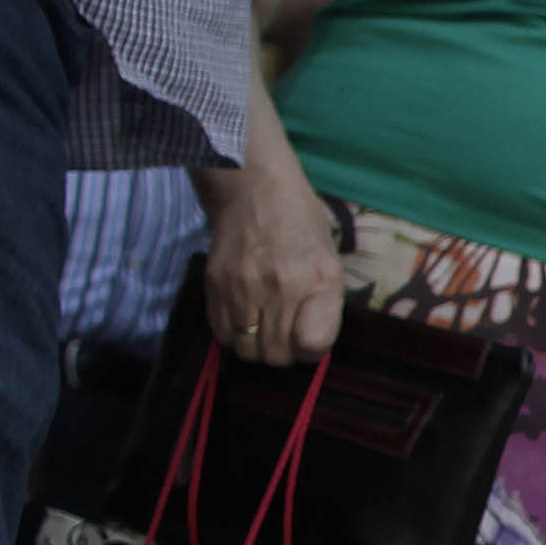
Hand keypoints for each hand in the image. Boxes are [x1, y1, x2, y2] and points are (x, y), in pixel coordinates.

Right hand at [195, 135, 342, 365]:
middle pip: (277, 355)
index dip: (313, 350)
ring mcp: (244, 287)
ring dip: (257, 347)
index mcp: (318, 279)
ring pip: (247, 350)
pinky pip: (222, 332)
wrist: (253, 189)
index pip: (313, 345)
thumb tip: (312, 349)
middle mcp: (280, 286)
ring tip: (264, 328)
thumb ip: (325, 306)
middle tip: (285, 334)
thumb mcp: (330, 261)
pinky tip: (244, 317)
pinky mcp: (215, 284)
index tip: (310, 339)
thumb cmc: (300, 225)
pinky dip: (234, 335)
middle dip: (284, 353)